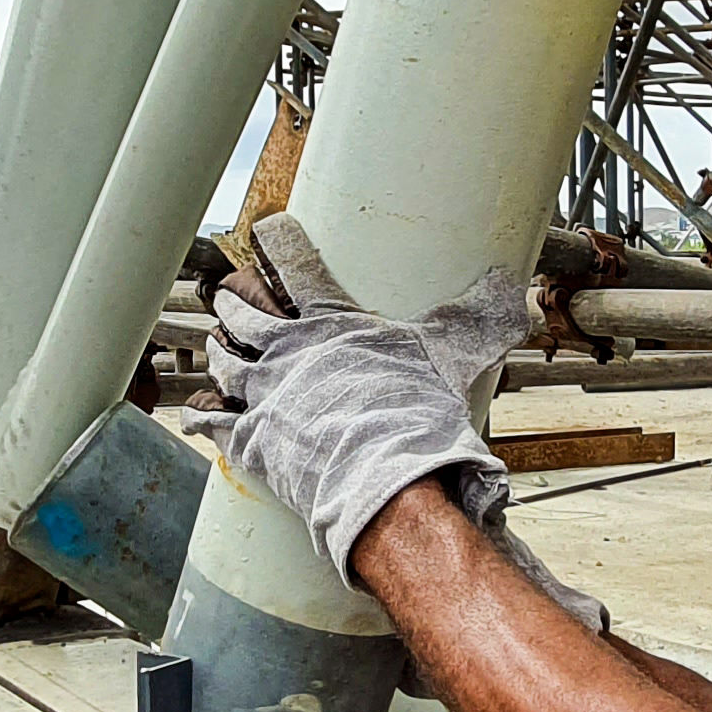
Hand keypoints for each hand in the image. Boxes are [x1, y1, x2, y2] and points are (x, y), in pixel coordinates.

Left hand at [188, 213, 533, 586]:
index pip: (292, 262)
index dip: (275, 240)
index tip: (266, 229)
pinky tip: (198, 408)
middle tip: (231, 290)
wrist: (386, 482)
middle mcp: (286, 350)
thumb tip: (514, 289)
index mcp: (328, 321)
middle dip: (235, 296)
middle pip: (243, 308)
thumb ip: (478, 318)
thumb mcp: (453, 356)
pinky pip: (213, 417)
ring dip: (219, 346)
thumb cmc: (418, 415)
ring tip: (217, 338)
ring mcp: (263, 393)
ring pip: (224, 357)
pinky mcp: (251, 438)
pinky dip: (203, 411)